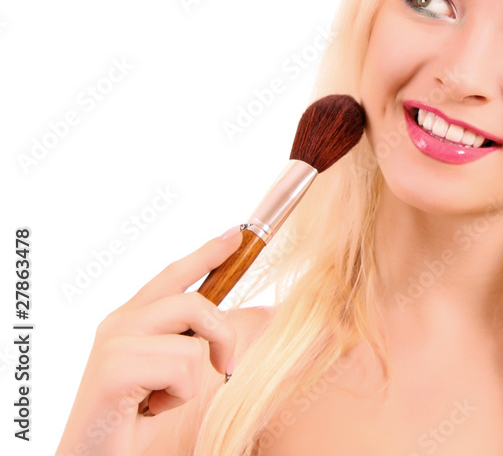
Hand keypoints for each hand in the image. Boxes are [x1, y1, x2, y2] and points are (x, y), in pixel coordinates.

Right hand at [56, 227, 242, 455]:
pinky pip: (183, 370)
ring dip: (191, 381)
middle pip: (195, 303)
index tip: (238, 234)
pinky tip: (149, 409)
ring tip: (160, 398)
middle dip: (223, 337)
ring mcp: (115, 342)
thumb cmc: (131, 417)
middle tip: (224, 368)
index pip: (173, 275)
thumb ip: (186, 338)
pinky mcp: (116, 368)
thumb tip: (233, 314)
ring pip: (193, 343)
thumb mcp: (166, 369)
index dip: (208, 253)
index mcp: (130, 318)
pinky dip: (178, 397)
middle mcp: (119, 322)